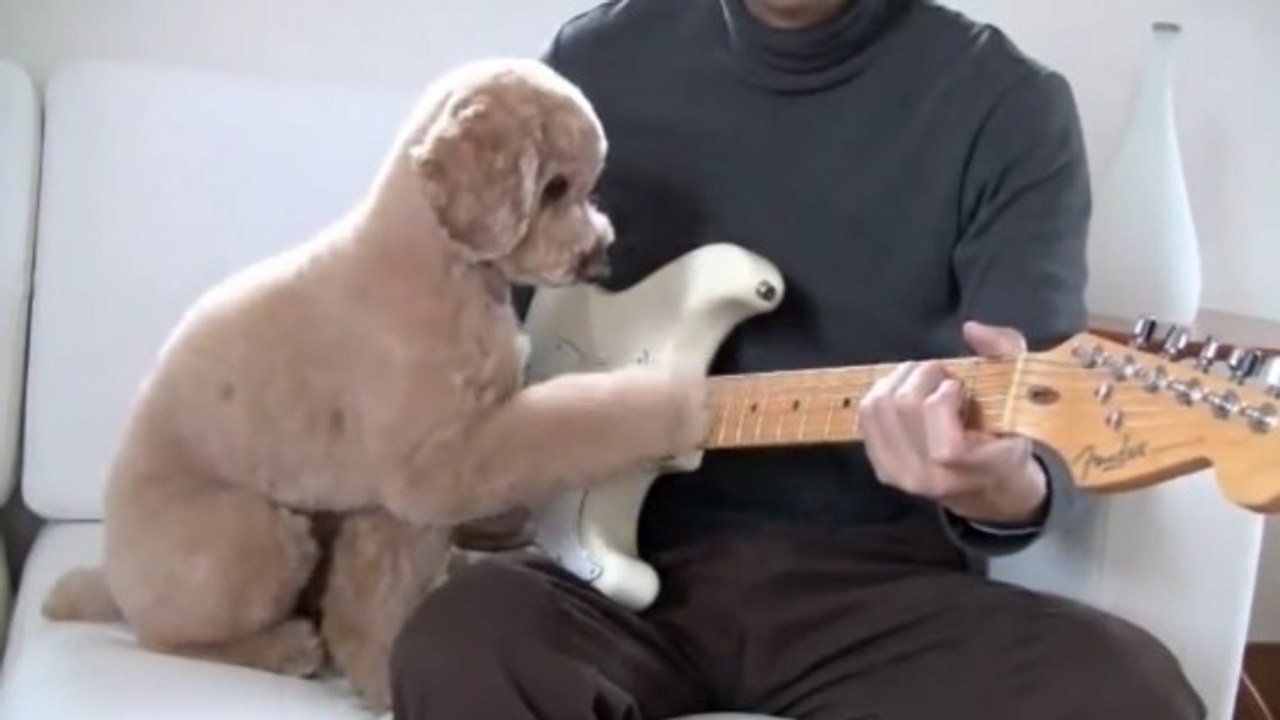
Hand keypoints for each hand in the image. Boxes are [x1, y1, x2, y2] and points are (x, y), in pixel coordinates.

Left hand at [857, 321, 1046, 524]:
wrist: (987, 485)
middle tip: (940, 372)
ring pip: (879, 408)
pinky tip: (904, 390)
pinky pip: (867, 416)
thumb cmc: (1007, 437)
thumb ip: (1006, 353)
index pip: (946, 447)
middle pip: (905, 410)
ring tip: (924, 379)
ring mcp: (901, 476)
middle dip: (923, 375)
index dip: (944, 402)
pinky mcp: (882, 467)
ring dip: (900, 379)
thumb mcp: (1022, 395)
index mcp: (976, 470)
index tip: (956, 385)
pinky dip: (883, 392)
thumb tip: (972, 330)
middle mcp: (931, 479)